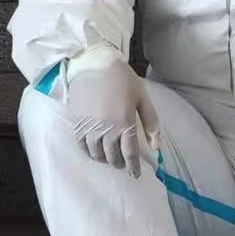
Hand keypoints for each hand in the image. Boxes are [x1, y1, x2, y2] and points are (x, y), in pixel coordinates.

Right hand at [66, 58, 159, 177]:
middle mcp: (106, 128)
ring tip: (108, 158)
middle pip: (113, 156)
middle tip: (122, 163)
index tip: (135, 173)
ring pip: (96, 153)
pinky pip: (81, 144)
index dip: (133, 167)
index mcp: (125, 122)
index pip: (130, 154)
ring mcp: (89, 125)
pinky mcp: (77, 121)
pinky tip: (94, 150)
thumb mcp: (142, 97)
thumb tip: (157, 148)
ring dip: (104, 159)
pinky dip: (88, 151)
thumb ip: (151, 123)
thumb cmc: (122, 79)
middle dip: (119, 163)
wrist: (94, 62)